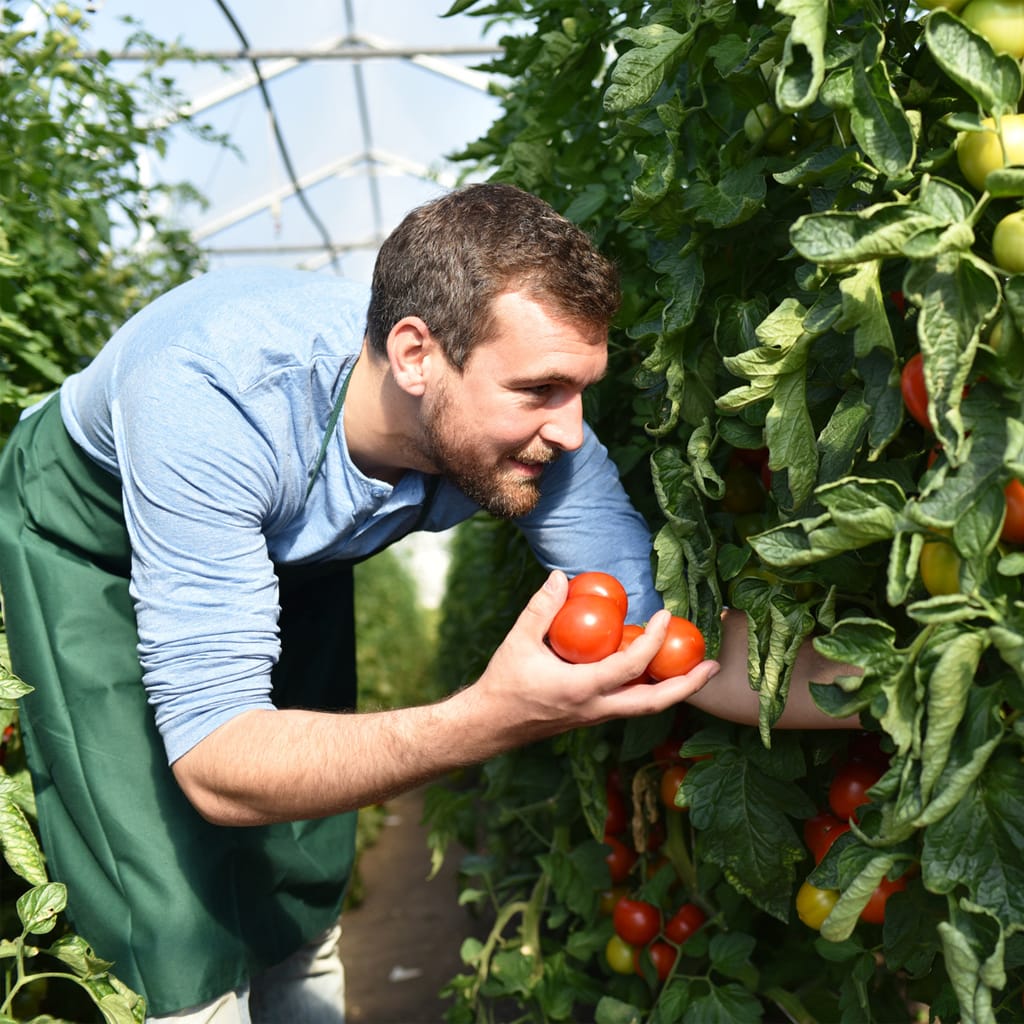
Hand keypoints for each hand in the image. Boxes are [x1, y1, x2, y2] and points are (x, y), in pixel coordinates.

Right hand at [466, 571, 719, 746]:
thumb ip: (541, 609)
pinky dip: (650, 689)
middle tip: (713, 665)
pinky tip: (656, 670)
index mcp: (582, 690)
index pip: (630, 667)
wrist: (492, 725)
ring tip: (696, 669)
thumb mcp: (519, 642)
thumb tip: (560, 577)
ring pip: (645, 707)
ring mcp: (597, 716)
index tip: (665, 616)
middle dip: (687, 685)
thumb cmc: (505, 683)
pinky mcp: (593, 716)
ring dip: (674, 689)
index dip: (653, 641)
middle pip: (654, 703)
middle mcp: (597, 708)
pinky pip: (630, 704)